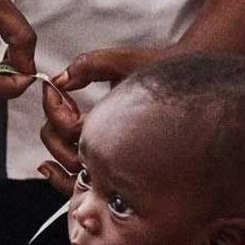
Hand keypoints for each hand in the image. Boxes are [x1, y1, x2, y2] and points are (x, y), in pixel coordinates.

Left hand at [38, 47, 167, 194]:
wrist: (197, 92)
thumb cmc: (164, 75)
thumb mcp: (126, 61)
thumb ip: (91, 65)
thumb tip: (60, 79)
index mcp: (118, 127)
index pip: (71, 129)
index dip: (54, 108)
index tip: (52, 88)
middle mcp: (119, 154)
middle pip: (69, 157)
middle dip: (53, 130)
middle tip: (55, 103)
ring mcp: (119, 167)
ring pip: (74, 175)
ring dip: (55, 152)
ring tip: (50, 130)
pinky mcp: (117, 170)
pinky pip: (84, 184)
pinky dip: (61, 178)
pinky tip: (47, 167)